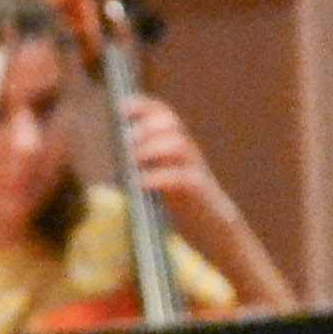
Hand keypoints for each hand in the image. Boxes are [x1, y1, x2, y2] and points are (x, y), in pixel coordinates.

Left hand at [120, 94, 237, 239]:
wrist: (214, 227)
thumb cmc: (184, 202)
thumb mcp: (163, 175)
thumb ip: (147, 161)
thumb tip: (118, 151)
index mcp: (179, 145)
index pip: (164, 114)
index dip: (144, 106)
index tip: (121, 107)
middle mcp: (188, 152)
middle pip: (171, 123)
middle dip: (146, 127)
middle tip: (126, 141)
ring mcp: (195, 170)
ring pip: (178, 144)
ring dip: (151, 148)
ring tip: (133, 160)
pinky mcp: (198, 192)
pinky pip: (181, 178)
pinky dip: (158, 177)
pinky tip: (141, 183)